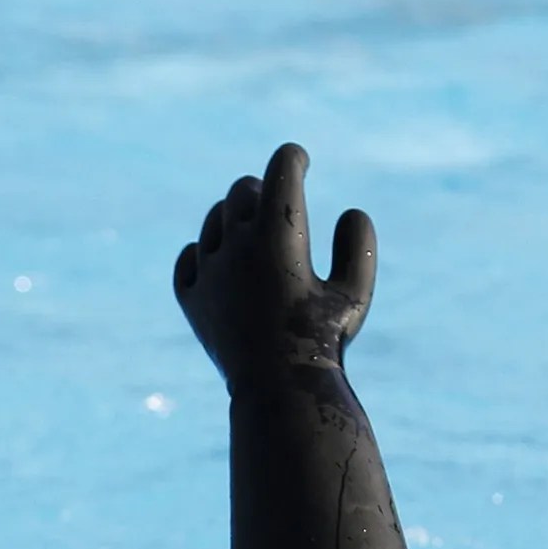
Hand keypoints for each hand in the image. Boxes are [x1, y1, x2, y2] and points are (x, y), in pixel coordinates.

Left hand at [173, 142, 377, 377]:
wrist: (278, 390)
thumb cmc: (324, 340)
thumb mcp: (355, 292)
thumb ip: (358, 246)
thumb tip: (351, 212)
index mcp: (279, 234)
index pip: (281, 170)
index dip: (293, 157)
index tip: (299, 158)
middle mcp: (236, 244)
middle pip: (243, 190)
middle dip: (262, 188)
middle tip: (273, 195)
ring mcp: (209, 271)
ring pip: (215, 221)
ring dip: (234, 217)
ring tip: (251, 228)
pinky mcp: (191, 299)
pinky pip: (189, 261)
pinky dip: (203, 255)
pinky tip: (217, 261)